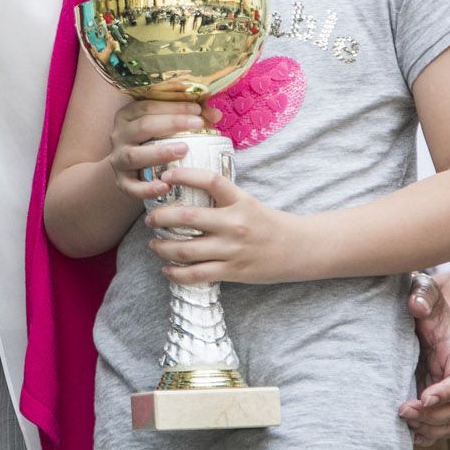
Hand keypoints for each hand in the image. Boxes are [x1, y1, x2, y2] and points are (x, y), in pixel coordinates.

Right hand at [105, 101, 216, 203]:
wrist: (131, 169)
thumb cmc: (154, 141)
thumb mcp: (167, 124)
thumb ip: (190, 117)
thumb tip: (215, 114)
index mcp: (128, 116)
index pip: (148, 106)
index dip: (173, 107)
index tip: (197, 109)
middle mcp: (119, 135)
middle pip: (142, 126)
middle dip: (171, 124)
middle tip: (197, 125)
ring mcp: (118, 159)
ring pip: (134, 155)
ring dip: (159, 153)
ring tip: (184, 150)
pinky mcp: (122, 182)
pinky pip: (132, 187)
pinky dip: (147, 188)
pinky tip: (166, 186)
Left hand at [144, 167, 309, 284]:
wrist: (299, 249)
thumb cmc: (269, 223)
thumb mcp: (248, 202)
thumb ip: (222, 198)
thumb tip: (187, 187)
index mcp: (240, 200)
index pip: (210, 181)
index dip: (184, 175)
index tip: (165, 175)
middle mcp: (234, 224)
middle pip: (187, 218)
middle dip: (160, 217)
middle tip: (150, 218)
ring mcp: (232, 249)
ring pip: (186, 249)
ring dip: (162, 247)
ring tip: (154, 243)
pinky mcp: (232, 271)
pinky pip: (197, 274)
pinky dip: (177, 273)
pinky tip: (167, 269)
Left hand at [398, 273, 449, 444]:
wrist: (410, 309)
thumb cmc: (419, 298)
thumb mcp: (423, 289)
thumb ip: (423, 293)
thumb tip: (416, 306)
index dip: (448, 391)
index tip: (424, 397)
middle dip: (433, 414)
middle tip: (403, 409)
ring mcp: (440, 387)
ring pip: (449, 420)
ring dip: (430, 427)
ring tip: (404, 419)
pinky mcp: (427, 395)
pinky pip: (437, 425)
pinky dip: (427, 435)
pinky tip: (410, 435)